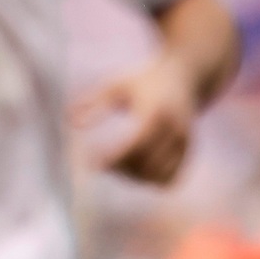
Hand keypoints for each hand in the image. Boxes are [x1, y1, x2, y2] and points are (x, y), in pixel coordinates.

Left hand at [73, 56, 197, 185]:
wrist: (185, 76)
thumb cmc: (143, 80)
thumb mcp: (116, 85)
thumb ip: (94, 102)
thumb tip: (71, 122)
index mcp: (156, 112)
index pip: (138, 144)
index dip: (115, 158)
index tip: (93, 163)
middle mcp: (175, 130)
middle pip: (147, 163)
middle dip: (120, 169)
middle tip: (98, 163)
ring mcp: (185, 143)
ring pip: (159, 176)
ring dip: (134, 178)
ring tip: (115, 166)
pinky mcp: (188, 152)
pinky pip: (171, 179)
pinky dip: (151, 182)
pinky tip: (133, 170)